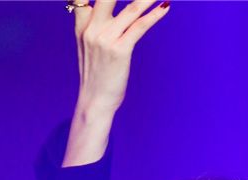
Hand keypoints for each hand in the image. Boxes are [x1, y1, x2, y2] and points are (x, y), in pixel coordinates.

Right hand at [72, 0, 170, 118]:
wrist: (94, 102)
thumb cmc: (95, 76)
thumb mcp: (87, 47)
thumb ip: (90, 25)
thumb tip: (98, 12)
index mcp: (82, 25)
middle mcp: (92, 28)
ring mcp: (105, 39)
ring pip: (130, 8)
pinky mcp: (119, 51)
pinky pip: (140, 27)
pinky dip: (154, 15)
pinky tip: (165, 6)